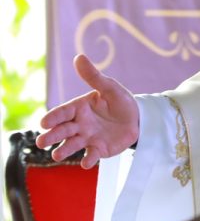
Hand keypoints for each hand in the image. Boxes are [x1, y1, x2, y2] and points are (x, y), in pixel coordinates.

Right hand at [36, 54, 138, 168]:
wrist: (137, 117)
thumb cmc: (119, 100)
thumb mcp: (109, 87)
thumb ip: (93, 76)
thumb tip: (79, 57)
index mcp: (79, 108)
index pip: (63, 113)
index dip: (53, 118)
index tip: (44, 123)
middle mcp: (79, 124)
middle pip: (62, 131)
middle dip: (52, 136)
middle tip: (41, 142)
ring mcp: (88, 138)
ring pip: (73, 145)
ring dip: (64, 150)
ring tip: (56, 155)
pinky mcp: (99, 149)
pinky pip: (92, 155)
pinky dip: (88, 160)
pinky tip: (86, 163)